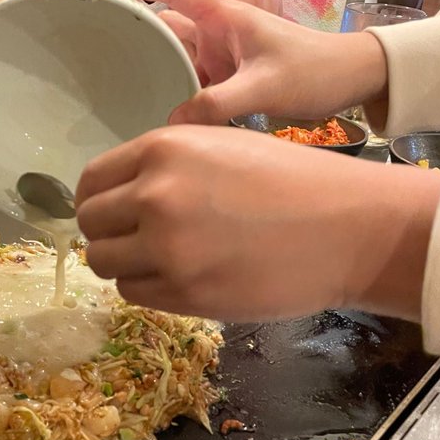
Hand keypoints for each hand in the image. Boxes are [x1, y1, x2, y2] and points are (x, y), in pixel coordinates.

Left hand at [76, 125, 439, 322]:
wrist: (349, 228)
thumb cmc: (292, 178)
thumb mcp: (220, 144)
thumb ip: (165, 163)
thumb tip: (121, 191)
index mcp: (163, 149)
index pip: (92, 180)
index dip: (96, 198)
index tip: (109, 211)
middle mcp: (155, 197)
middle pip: (90, 224)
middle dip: (107, 232)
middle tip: (135, 238)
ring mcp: (167, 250)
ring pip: (104, 263)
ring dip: (123, 263)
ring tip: (158, 259)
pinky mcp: (185, 295)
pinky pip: (134, 293)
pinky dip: (147, 287)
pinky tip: (180, 276)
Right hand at [88, 0, 387, 124]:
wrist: (352, 80)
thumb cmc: (314, 70)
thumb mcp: (265, 87)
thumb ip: (218, 105)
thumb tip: (172, 124)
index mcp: (225, 16)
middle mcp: (218, 31)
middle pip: (165, 26)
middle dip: (134, 34)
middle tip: (93, 51)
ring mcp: (222, 55)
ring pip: (176, 56)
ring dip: (154, 68)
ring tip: (115, 87)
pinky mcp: (228, 77)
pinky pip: (192, 80)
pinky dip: (174, 91)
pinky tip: (155, 112)